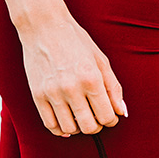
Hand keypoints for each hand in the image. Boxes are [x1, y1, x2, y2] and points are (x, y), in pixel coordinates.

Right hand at [19, 16, 126, 136]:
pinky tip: (68, 120)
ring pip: (69, 129)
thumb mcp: (101, 60)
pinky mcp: (37, 96)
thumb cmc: (76, 41)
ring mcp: (52, 93)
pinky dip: (61, 129)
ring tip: (82, 117)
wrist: (44, 28)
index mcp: (91, 78)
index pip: (106, 116)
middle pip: (88, 127)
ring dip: (78, 128)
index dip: (112, 120)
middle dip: (97, 126)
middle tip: (97, 118)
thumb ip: (114, 88)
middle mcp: (72, 88)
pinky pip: (50, 125)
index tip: (111, 116)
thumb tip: (121, 112)